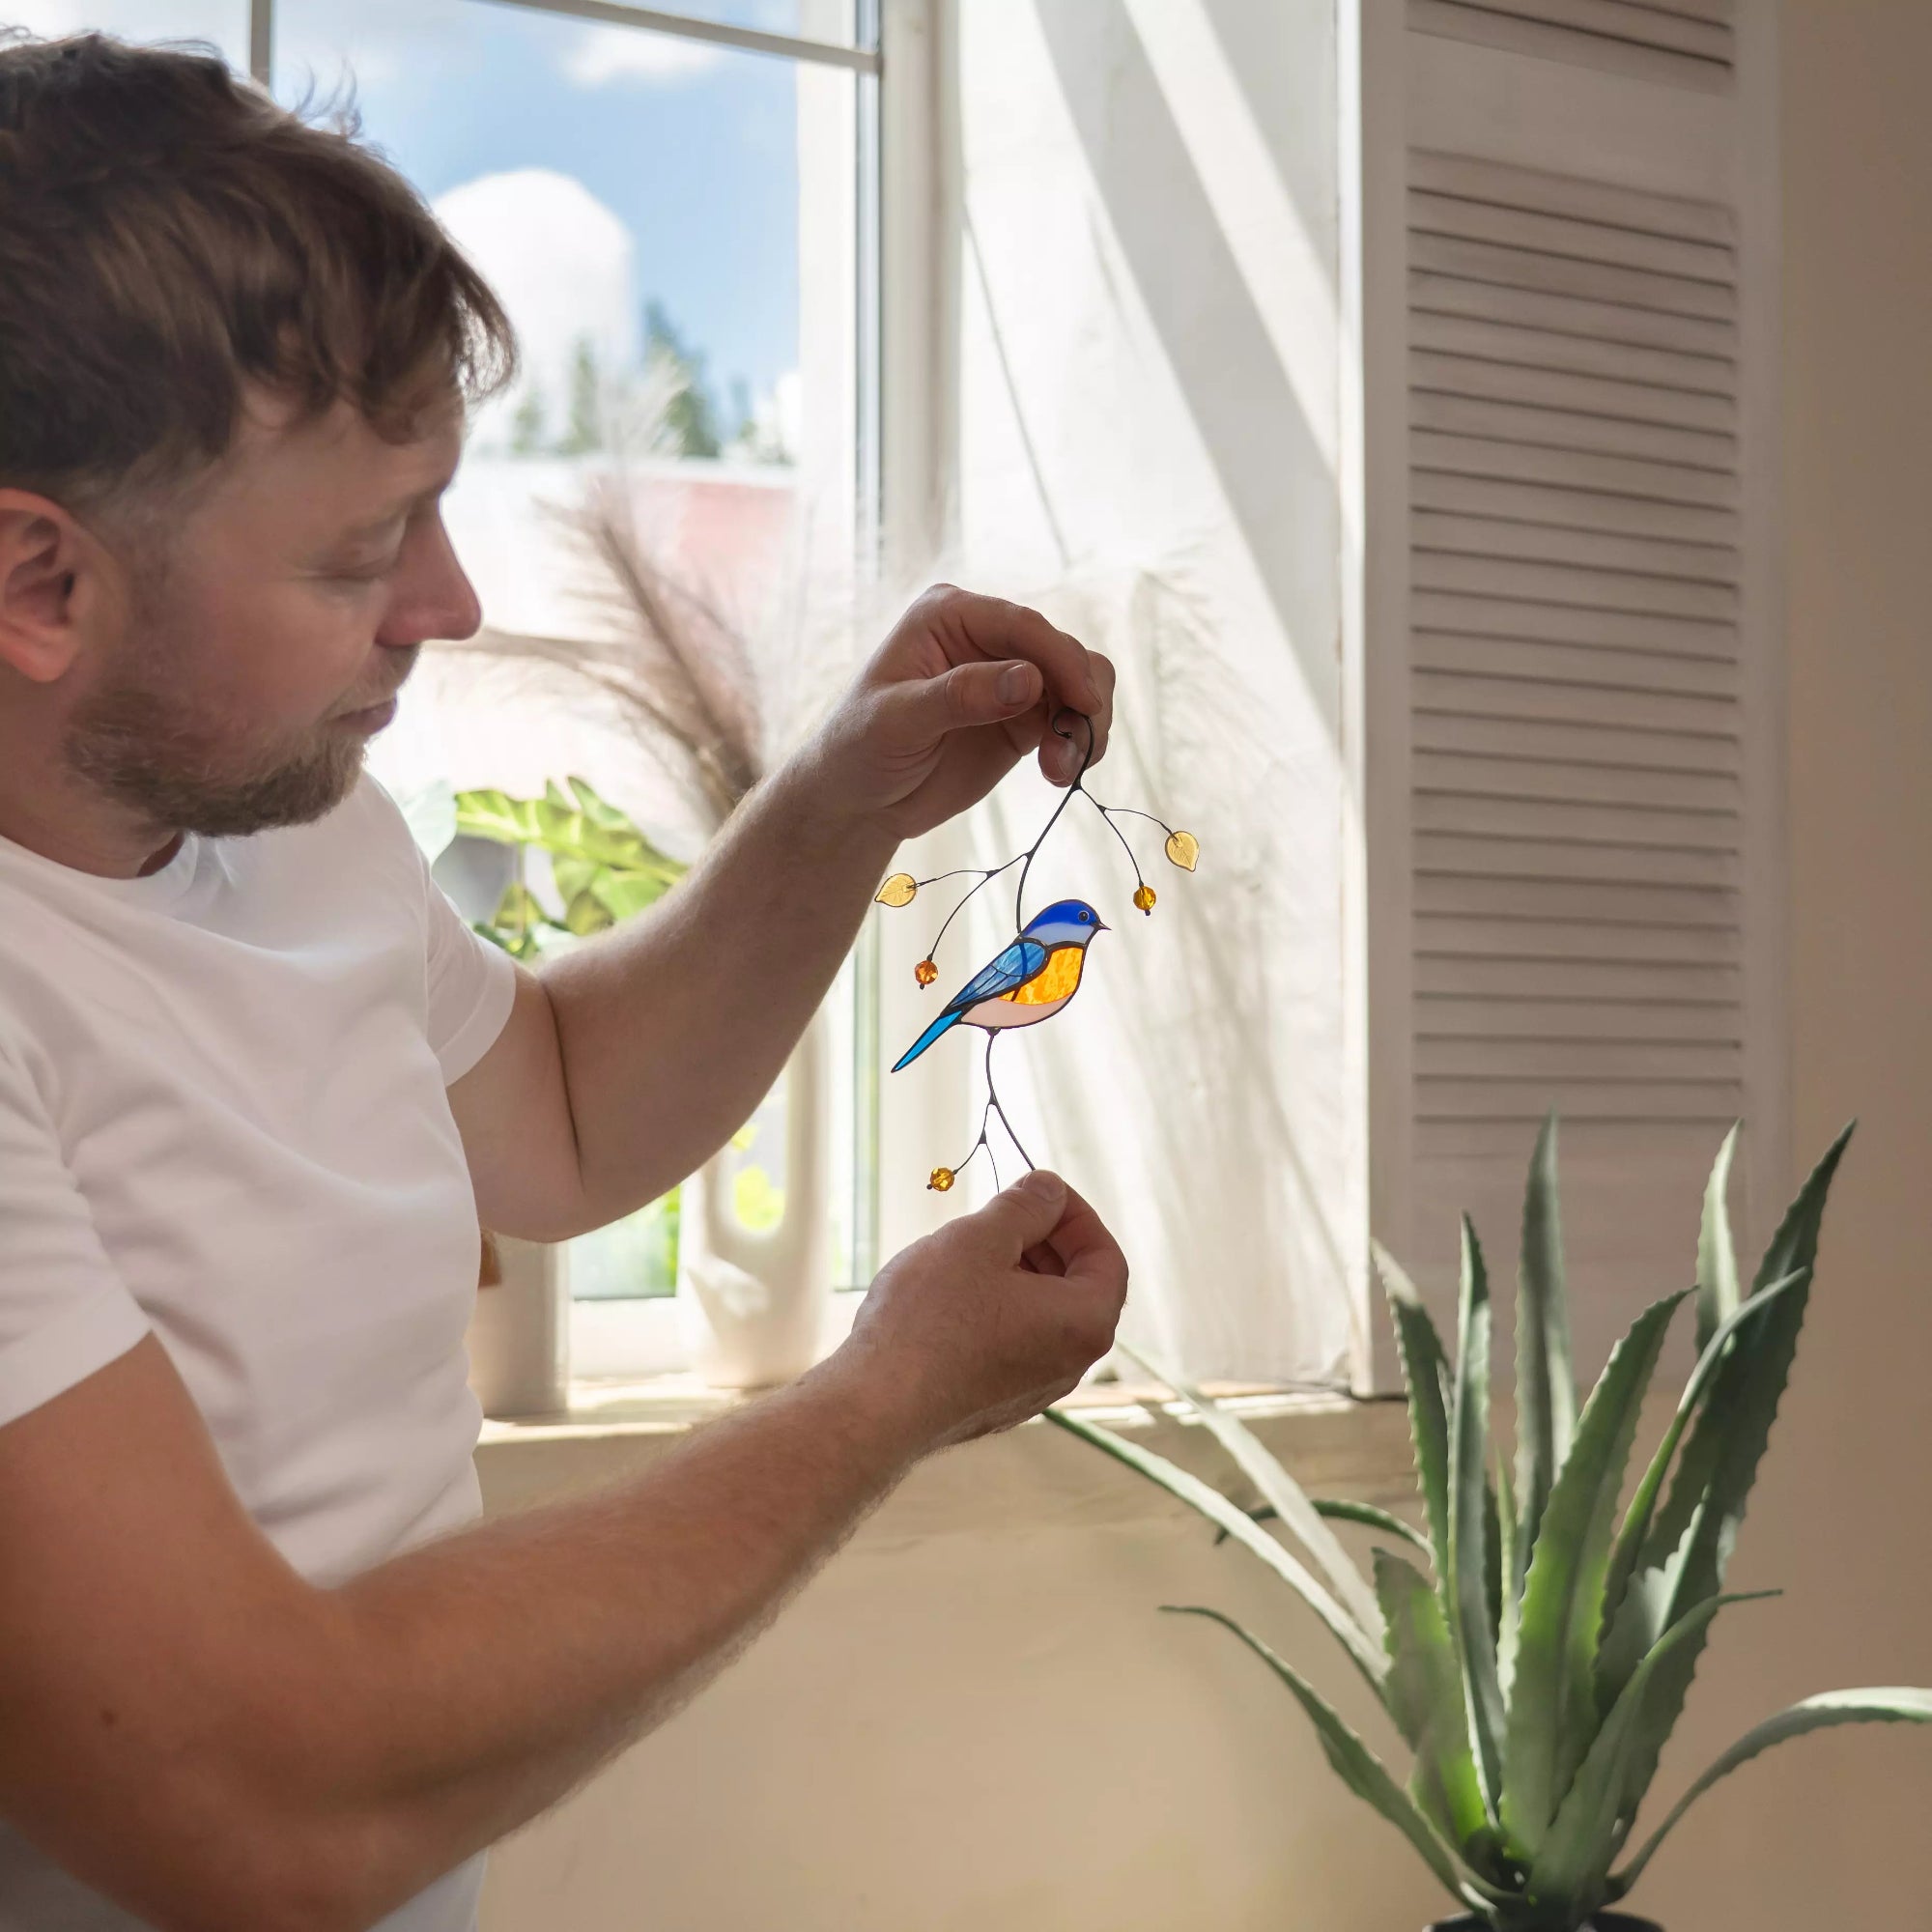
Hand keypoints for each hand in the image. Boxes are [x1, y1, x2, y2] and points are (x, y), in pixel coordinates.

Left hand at [808, 585, 1116, 840]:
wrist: (861, 799)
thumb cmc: (861, 748)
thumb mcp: (898, 721)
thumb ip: (960, 696)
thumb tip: (1029, 677)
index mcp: (949, 614)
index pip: (1021, 624)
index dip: (1060, 659)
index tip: (1084, 703)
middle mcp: (986, 635)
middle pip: (1061, 650)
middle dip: (1078, 698)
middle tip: (1067, 753)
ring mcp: (1010, 675)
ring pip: (1080, 681)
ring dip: (1084, 725)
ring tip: (1061, 770)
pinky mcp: (1025, 715)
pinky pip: (1073, 717)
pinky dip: (1079, 742)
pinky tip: (1059, 773)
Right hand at [833, 1170, 1129, 1453]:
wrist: (876, 1407)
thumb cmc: (931, 1320)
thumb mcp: (980, 1240)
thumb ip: (1024, 1208)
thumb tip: (1048, 1189)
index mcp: (1085, 1323)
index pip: (1106, 1256)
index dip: (1075, 1214)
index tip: (1037, 1191)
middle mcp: (1071, 1364)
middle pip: (1077, 1286)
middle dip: (1045, 1241)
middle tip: (1002, 1212)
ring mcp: (1033, 1389)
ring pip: (1041, 1314)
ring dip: (1016, 1273)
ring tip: (969, 1248)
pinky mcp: (997, 1402)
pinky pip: (1013, 1341)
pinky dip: (996, 1307)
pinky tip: (950, 1292)